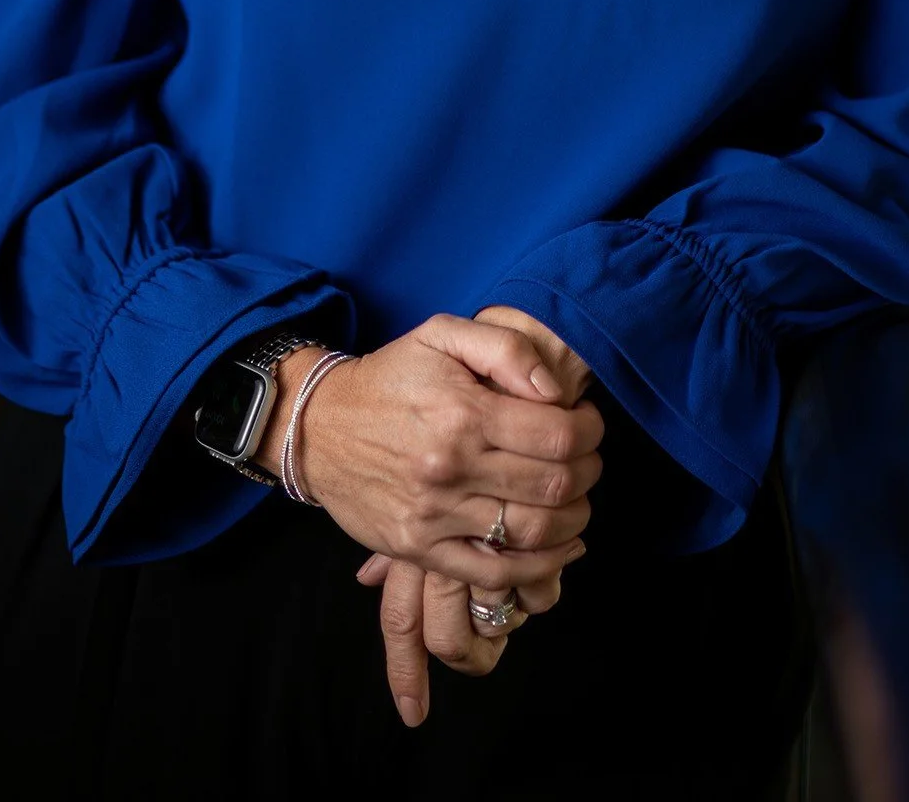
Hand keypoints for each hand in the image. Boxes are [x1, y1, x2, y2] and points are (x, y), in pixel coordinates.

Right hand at [257, 313, 602, 597]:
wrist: (319, 427)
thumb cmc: (390, 377)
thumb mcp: (442, 335)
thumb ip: (505, 348)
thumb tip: (554, 390)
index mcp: (462, 412)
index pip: (558, 435)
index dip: (589, 431)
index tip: (588, 424)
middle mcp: (450, 467)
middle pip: (553, 486)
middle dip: (587, 473)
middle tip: (588, 460)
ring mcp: (434, 516)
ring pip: (532, 533)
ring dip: (574, 521)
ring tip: (576, 500)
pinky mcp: (419, 549)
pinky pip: (493, 574)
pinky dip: (538, 568)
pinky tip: (558, 549)